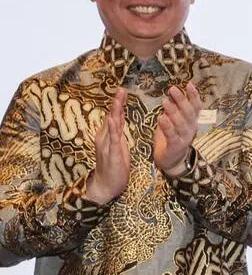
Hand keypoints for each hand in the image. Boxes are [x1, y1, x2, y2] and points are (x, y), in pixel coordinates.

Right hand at [86, 88, 129, 204]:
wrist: (105, 185)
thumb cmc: (114, 167)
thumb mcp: (118, 147)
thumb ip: (117, 134)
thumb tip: (118, 121)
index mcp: (108, 136)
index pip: (114, 116)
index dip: (118, 104)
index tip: (123, 91)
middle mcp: (105, 137)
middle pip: (111, 116)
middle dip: (116, 103)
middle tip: (122, 89)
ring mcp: (107, 145)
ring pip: (111, 124)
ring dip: (115, 111)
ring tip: (118, 98)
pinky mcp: (112, 153)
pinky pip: (113, 139)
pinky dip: (113, 128)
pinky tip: (113, 118)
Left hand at [153, 82, 201, 175]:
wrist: (172, 159)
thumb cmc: (172, 135)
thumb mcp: (174, 119)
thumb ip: (175, 107)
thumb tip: (173, 91)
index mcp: (192, 120)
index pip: (196, 106)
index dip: (194, 95)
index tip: (189, 84)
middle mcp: (191, 128)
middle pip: (189, 113)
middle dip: (182, 100)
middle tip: (173, 89)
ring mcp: (184, 137)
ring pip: (181, 123)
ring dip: (173, 112)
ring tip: (165, 102)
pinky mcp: (175, 146)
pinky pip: (172, 135)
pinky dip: (167, 127)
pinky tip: (161, 118)